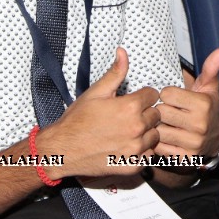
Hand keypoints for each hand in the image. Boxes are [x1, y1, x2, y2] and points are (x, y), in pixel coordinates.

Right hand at [40, 48, 161, 179]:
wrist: (62, 150)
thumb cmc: (77, 120)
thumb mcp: (96, 92)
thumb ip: (115, 72)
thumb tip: (123, 52)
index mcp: (130, 107)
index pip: (153, 95)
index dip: (142, 96)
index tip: (132, 101)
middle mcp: (137, 128)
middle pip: (156, 115)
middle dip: (145, 113)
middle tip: (127, 117)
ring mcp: (136, 149)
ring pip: (155, 136)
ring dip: (145, 133)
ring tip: (127, 132)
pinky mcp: (133, 166)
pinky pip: (149, 155)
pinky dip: (141, 151)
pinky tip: (126, 146)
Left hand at [154, 48, 218, 160]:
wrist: (214, 141)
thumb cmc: (206, 108)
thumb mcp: (208, 88)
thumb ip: (210, 69)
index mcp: (203, 105)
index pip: (166, 94)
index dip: (168, 95)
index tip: (175, 99)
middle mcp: (199, 125)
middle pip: (160, 112)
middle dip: (162, 111)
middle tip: (170, 112)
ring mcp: (191, 143)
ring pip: (157, 130)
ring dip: (159, 127)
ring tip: (168, 124)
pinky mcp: (183, 157)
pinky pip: (158, 147)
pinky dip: (159, 142)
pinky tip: (168, 137)